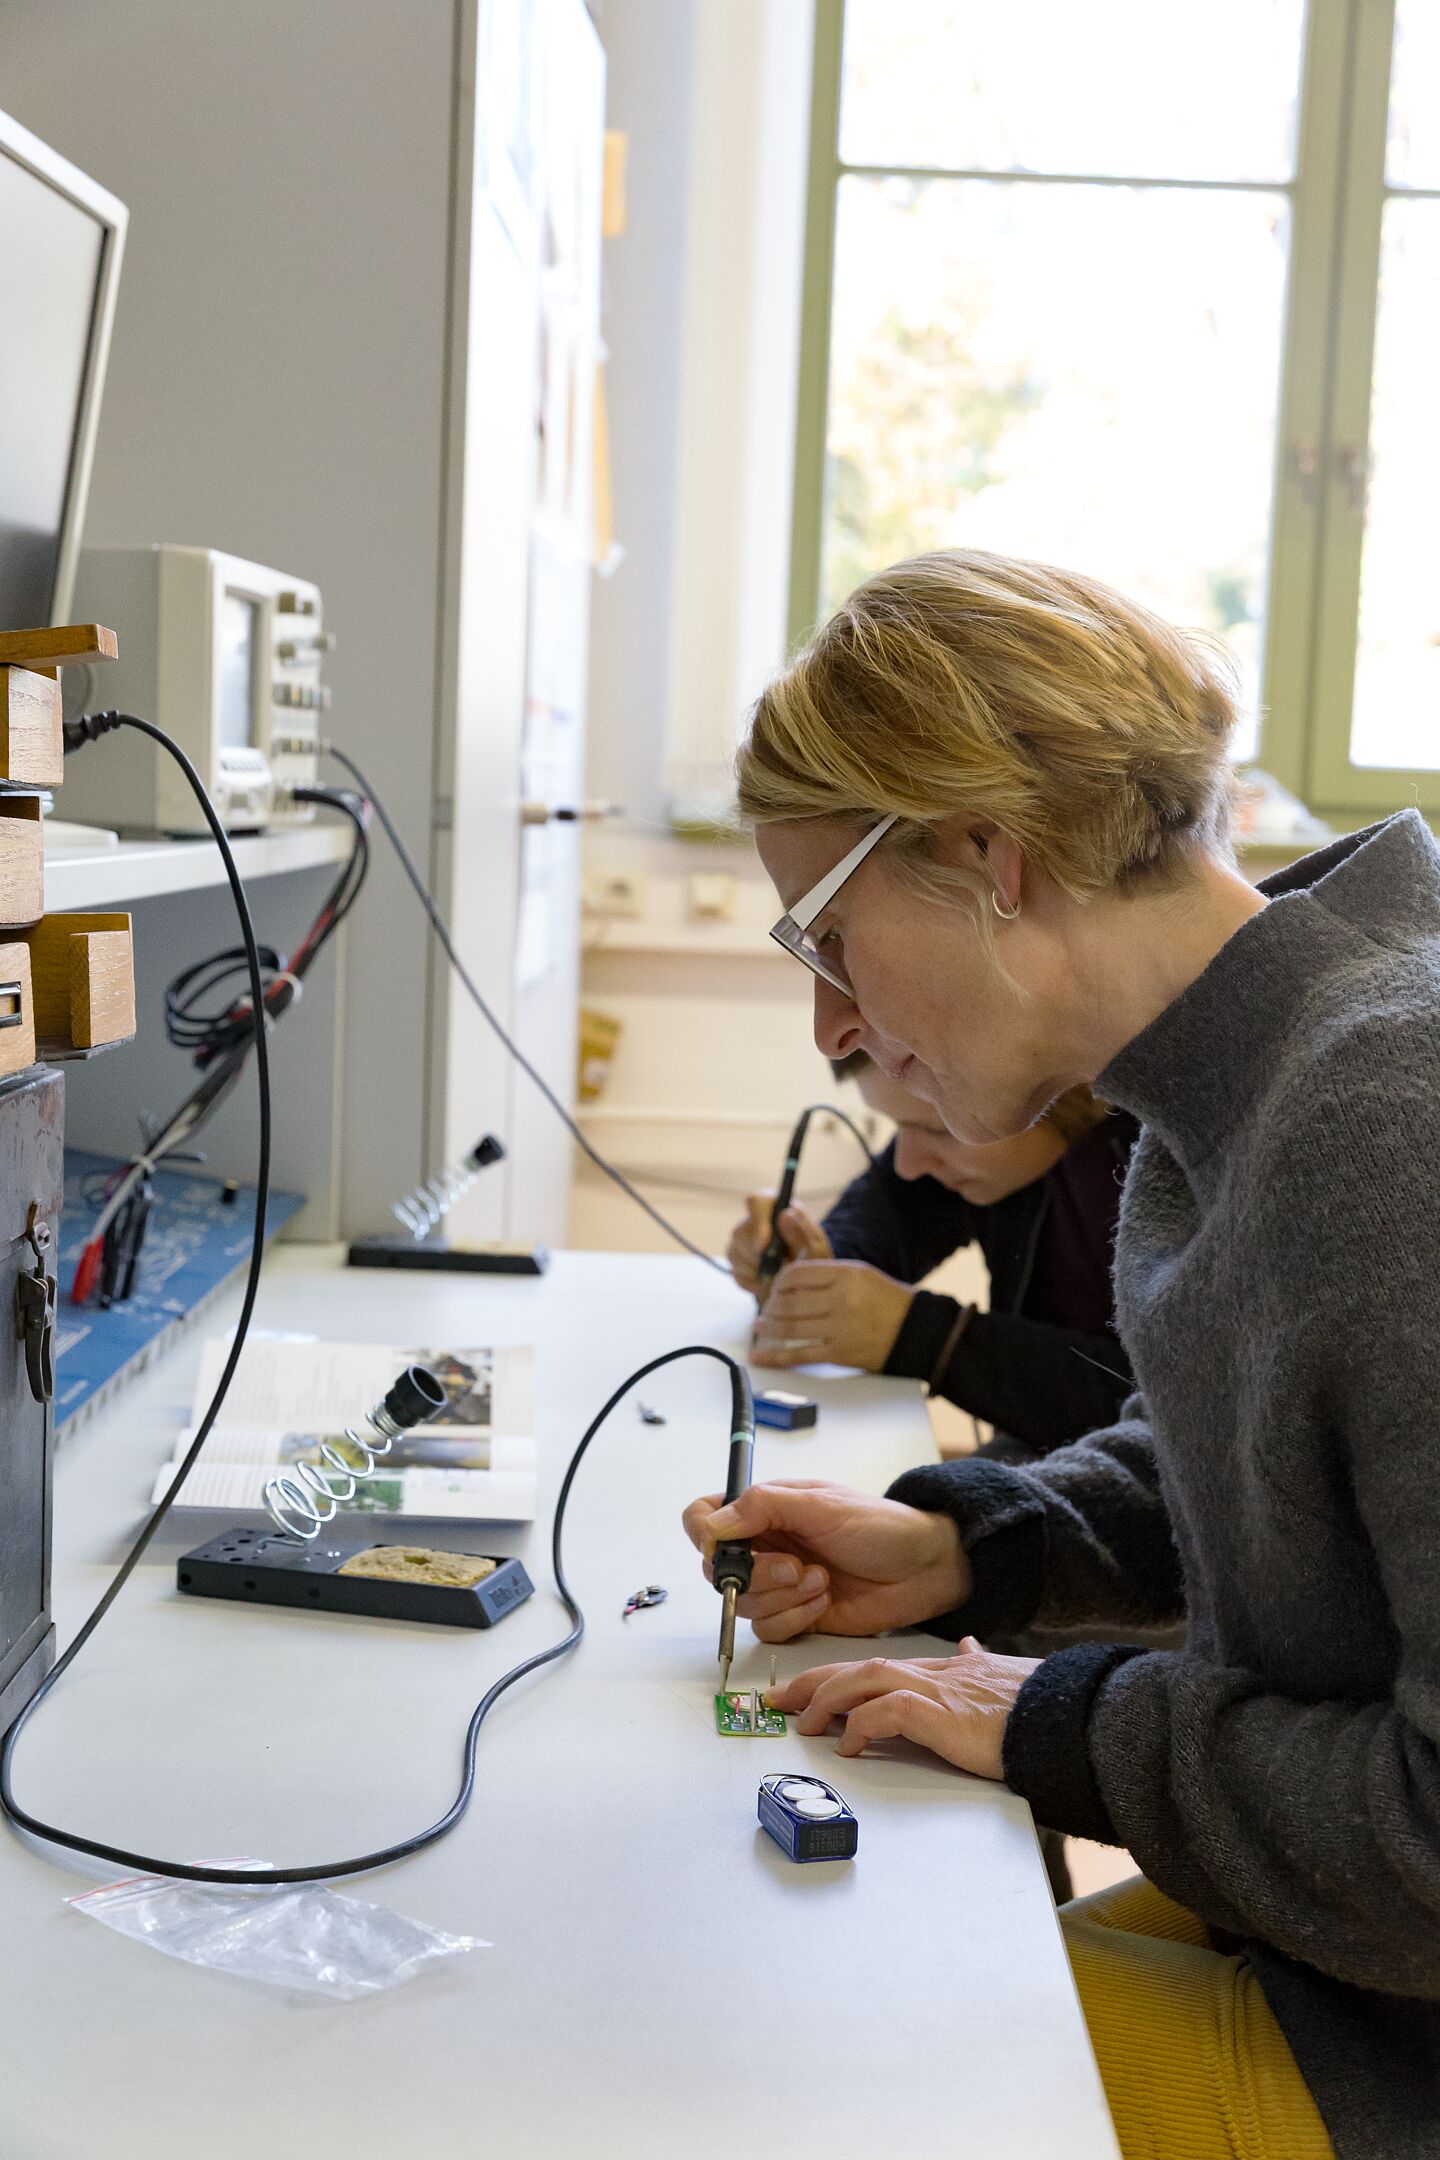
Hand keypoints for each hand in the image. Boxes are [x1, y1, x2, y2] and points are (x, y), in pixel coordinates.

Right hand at [682, 1478, 971, 1639]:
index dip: (704, 1535)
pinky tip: (825, 1602)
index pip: (703, 1517)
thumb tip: (714, 1524)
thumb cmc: (880, 1526)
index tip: (725, 1549)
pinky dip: (795, 1618)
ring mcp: (778, 1584)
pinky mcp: (795, 1616)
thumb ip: (764, 1507)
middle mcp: (765, 1546)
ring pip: (744, 1604)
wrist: (924, 1569)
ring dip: (783, 1598)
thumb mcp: (822, 1505)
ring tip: (822, 1581)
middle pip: (719, 1571)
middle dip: (757, 1575)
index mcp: (765, 1509)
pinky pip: (769, 1629)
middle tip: (796, 1567)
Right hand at [727, 1193, 831, 1297]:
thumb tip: (785, 1214)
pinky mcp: (735, 1266)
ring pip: (737, 1256)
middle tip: (783, 1265)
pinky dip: (756, 1283)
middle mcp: (751, 1222)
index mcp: (774, 1208)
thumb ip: (802, 1232)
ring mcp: (738, 1244)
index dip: (758, 1221)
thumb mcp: (815, 1247)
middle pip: (741, 1232)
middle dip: (761, 1255)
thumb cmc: (811, 1257)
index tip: (765, 1245)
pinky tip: (771, 1281)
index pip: (756, 1200)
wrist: (805, 1282)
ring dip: (760, 1270)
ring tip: (780, 1273)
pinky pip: (739, 1275)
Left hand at [750, 1259, 913, 1370]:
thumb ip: (827, 1276)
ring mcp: (840, 1328)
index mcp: (846, 1274)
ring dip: (768, 1327)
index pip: (798, 1273)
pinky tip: (759, 1355)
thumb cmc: (887, 1301)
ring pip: (790, 1327)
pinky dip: (775, 1356)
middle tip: (766, 1309)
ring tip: (759, 1325)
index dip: (779, 1281)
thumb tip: (789, 1284)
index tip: (775, 1288)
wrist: (915, 1331)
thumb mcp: (861, 1275)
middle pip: (790, 1301)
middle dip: (771, 1306)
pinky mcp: (839, 1353)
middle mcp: (842, 1299)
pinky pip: (799, 1354)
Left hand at [770, 1639, 1039, 1778]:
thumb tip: (970, 1646)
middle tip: (780, 1701)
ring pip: (865, 1679)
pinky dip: (863, 1723)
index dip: (835, 1674)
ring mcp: (937, 1691)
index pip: (875, 1663)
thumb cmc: (1037, 1703)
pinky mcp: (943, 1715)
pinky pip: (888, 1712)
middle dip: (814, 1682)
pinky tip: (850, 1744)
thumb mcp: (1000, 1675)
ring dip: (829, 1698)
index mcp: (942, 1668)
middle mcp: (933, 1672)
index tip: (805, 1690)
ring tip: (804, 1722)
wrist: (1066, 1716)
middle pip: (858, 1666)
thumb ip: (977, 1662)